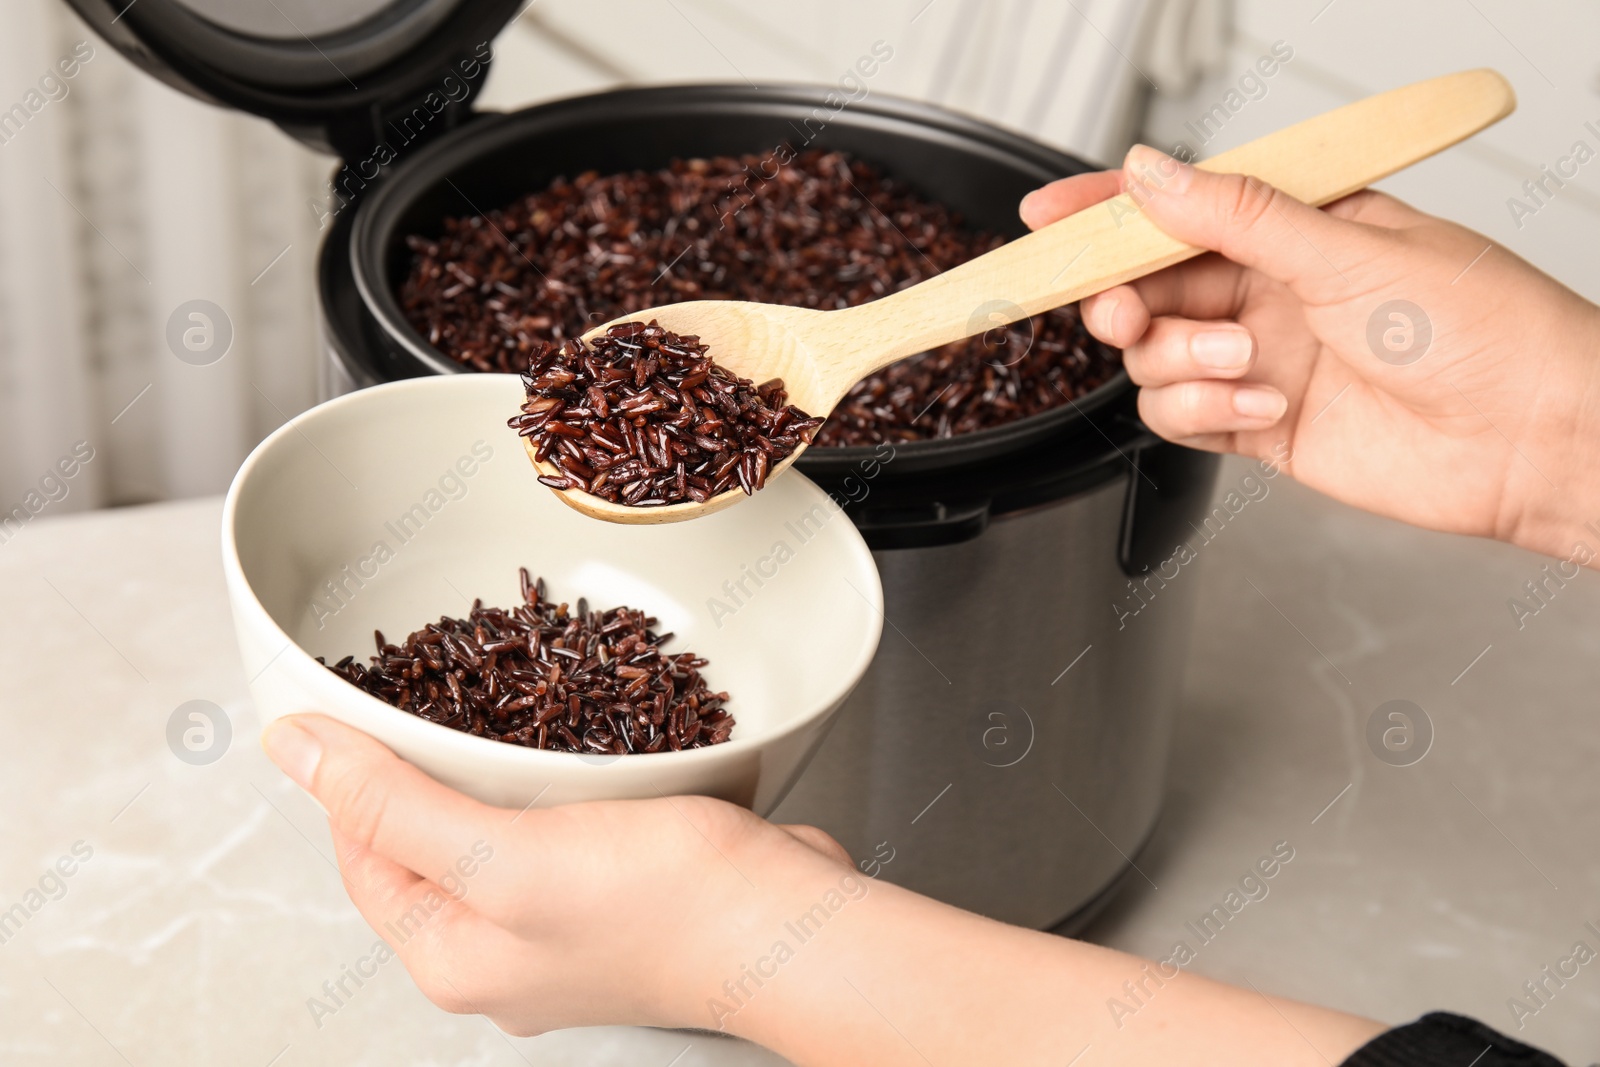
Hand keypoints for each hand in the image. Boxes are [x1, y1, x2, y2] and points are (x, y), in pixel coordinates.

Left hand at [260, 713, 853, 1035]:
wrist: (792, 927)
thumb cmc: (663, 905)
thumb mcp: (503, 853)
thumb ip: (393, 803)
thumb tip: (293, 754)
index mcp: (452, 958)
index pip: (362, 855)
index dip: (352, 779)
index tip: (358, 707)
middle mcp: (500, 953)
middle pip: (427, 842)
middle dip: (427, 768)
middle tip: (438, 697)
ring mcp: (562, 927)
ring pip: (497, 830)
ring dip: (496, 769)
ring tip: (506, 709)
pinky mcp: (618, 894)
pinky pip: (559, 828)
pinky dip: (557, 785)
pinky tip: (578, 746)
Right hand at [1021, 146, 1599, 561]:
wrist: (1533, 438)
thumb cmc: (1484, 329)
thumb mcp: (1347, 250)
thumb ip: (1236, 217)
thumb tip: (1151, 174)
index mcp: (1296, 228)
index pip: (1179, 208)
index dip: (1106, 211)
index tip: (1044, 219)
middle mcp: (1272, 290)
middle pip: (1149, 287)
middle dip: (1126, 300)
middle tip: (1126, 314)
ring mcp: (1263, 360)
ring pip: (1157, 359)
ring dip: (1186, 363)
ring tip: (1249, 366)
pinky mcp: (1261, 427)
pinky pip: (1184, 417)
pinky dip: (1205, 414)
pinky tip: (1263, 409)